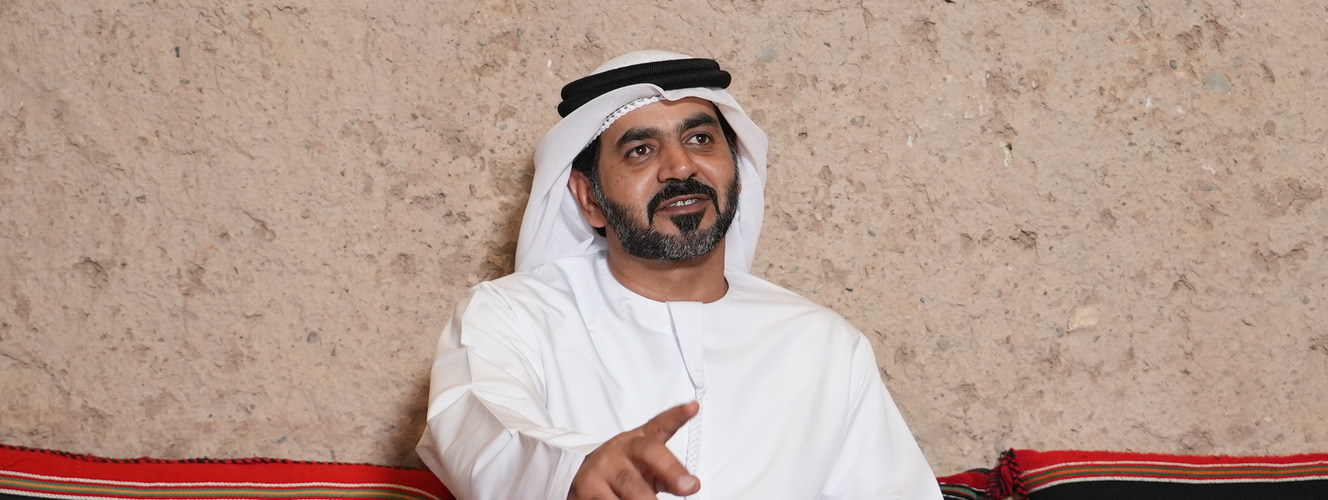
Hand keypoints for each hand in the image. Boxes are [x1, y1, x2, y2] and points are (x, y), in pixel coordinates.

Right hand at [568, 401, 700, 499]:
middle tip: (687, 486)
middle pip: (649, 453)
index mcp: (639, 441)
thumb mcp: (645, 468)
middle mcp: (621, 450)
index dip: (677, 415)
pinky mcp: (587, 488)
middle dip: (671, 471)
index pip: (660, 424)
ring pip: (632, 488)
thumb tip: (691, 485)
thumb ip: (668, 474)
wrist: (582, 479)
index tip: (693, 407)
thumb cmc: (621, 472)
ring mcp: (603, 468)